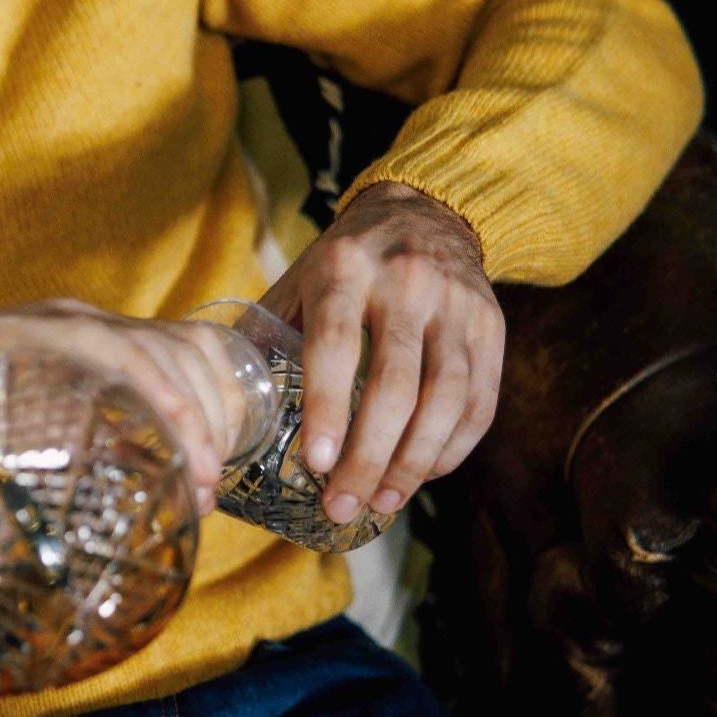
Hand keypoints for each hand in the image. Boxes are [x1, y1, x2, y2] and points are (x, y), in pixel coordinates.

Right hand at [0, 300, 254, 513]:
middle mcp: (77, 327)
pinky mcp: (16, 332)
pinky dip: (151, 393)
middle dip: (218, 417)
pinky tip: (166, 438)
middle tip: (208, 488)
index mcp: (87, 353)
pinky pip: (105, 347)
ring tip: (194, 480)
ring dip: (193, 416)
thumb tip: (120, 552)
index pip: (182, 355)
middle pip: (184, 350)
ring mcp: (48, 325)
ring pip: (157, 349)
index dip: (219, 406)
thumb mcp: (18, 465)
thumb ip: (62, 482)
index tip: (220, 471)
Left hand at [264, 182, 504, 524]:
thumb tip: (225, 407)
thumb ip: (269, 335)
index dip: (327, 408)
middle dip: (369, 456)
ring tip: (382, 503)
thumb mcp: (300, 279)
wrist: (427, 210)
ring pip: (445, 398)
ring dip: (414, 462)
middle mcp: (406, 282)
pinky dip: (452, 448)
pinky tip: (421, 476)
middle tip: (342, 506)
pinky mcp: (491, 326)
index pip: (334, 345)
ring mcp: (456, 304)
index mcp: (344, 267)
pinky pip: (479, 401)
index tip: (316, 465)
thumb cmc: (347, 262)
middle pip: (394, 383)